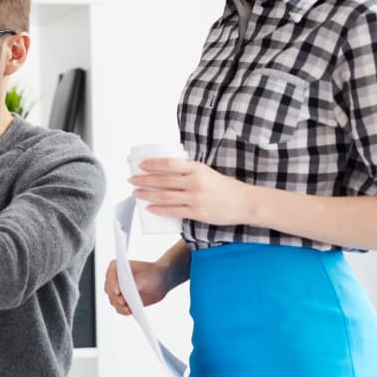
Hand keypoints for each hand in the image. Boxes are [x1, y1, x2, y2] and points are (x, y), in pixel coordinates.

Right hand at [104, 259, 172, 315]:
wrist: (160, 282)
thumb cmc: (152, 273)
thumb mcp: (146, 276)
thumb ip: (137, 282)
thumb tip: (128, 291)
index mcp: (117, 267)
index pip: (110, 275)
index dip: (112, 284)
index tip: (118, 291)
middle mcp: (114, 279)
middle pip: (109, 289)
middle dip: (115, 297)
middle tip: (123, 302)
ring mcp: (118, 291)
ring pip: (113, 300)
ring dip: (119, 305)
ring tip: (128, 309)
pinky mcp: (123, 301)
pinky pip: (119, 308)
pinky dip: (123, 311)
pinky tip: (130, 311)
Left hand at [130, 158, 253, 225]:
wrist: (245, 202)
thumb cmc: (226, 187)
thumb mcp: (207, 172)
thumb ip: (189, 171)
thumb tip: (166, 171)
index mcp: (197, 168)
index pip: (169, 164)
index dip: (152, 164)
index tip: (141, 165)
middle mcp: (195, 182)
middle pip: (162, 180)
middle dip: (144, 180)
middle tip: (131, 180)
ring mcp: (195, 198)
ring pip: (164, 195)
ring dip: (146, 194)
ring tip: (136, 192)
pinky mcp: (197, 212)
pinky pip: (173, 211)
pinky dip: (158, 209)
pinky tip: (149, 207)